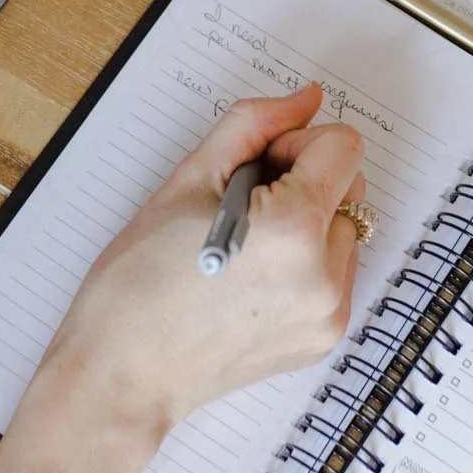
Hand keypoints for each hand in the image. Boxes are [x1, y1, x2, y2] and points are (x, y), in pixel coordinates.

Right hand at [0, 86, 365, 472]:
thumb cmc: (137, 281)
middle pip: (350, 185)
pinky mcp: (323, 338)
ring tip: (243, 248)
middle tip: (239, 208)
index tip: (253, 171)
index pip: (342, 146)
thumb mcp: (187, 180)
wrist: (121, 374)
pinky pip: (336, 272)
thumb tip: (307, 98)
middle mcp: (326, 277)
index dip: (295, 145)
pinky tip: (251, 277)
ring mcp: (329, 314)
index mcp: (295, 230)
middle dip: (303, 180)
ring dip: (307, 221)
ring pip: (345, 228)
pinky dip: (306, 261)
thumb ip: (254, 125)